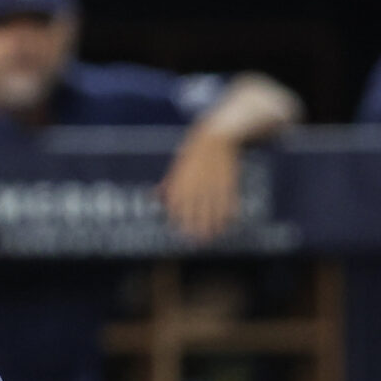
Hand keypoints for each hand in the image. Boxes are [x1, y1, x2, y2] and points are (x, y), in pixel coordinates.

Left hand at [159, 128, 243, 242]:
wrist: (215, 137)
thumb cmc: (193, 154)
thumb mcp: (177, 167)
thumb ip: (167, 184)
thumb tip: (152, 197)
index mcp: (181, 182)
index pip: (177, 208)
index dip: (179, 223)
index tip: (182, 234)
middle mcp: (196, 186)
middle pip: (196, 213)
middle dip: (197, 230)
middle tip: (198, 243)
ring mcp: (213, 185)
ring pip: (213, 211)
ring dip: (213, 227)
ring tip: (212, 237)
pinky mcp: (228, 183)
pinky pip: (228, 203)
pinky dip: (228, 215)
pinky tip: (227, 224)